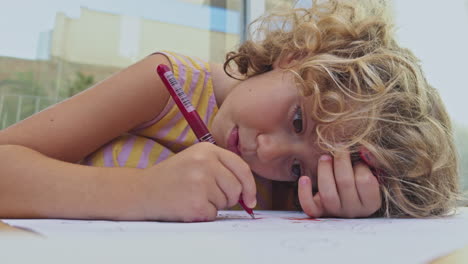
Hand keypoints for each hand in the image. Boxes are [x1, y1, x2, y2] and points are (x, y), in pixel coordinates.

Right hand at [140, 142, 256, 221]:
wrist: (142, 191)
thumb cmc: (172, 177)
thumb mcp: (196, 159)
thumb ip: (221, 167)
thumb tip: (247, 191)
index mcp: (207, 149)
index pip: (241, 168)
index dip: (250, 186)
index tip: (250, 198)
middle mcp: (205, 162)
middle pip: (236, 188)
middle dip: (228, 197)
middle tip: (207, 195)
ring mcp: (200, 182)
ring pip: (226, 202)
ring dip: (213, 205)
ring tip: (193, 196)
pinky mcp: (196, 202)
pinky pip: (214, 214)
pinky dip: (204, 214)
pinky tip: (188, 205)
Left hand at [298, 151, 380, 217]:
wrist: (345, 201)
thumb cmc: (360, 182)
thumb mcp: (371, 173)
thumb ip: (371, 162)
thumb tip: (362, 150)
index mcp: (371, 203)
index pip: (365, 181)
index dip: (360, 165)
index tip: (358, 159)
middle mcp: (353, 211)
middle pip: (345, 183)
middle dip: (340, 161)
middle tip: (338, 148)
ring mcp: (335, 213)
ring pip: (327, 193)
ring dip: (324, 171)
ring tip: (324, 157)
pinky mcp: (318, 212)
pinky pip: (309, 206)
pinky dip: (304, 192)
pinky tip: (304, 178)